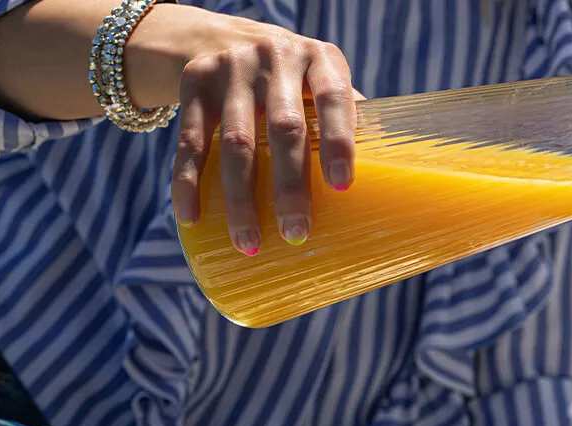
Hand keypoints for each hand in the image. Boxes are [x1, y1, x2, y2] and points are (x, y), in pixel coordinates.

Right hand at [168, 16, 361, 253]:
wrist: (226, 38)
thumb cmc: (294, 80)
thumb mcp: (323, 82)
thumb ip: (349, 120)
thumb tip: (383, 184)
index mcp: (321, 59)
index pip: (335, 99)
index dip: (339, 142)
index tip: (341, 188)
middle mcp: (276, 57)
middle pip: (284, 128)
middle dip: (289, 186)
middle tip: (296, 233)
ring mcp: (232, 67)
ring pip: (235, 142)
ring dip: (240, 198)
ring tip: (248, 241)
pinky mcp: (194, 81)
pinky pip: (189, 140)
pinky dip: (188, 182)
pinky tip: (191, 217)